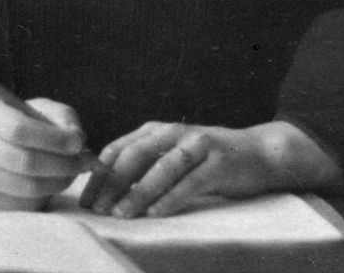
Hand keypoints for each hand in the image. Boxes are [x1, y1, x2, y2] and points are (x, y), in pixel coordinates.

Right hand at [0, 98, 88, 210]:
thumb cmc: (14, 125)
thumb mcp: (35, 109)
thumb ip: (61, 117)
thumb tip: (78, 140)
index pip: (20, 130)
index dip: (53, 139)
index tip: (79, 142)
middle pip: (25, 162)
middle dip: (63, 164)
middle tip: (85, 162)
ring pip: (27, 188)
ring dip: (59, 182)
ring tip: (73, 172)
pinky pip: (22, 206)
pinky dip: (45, 196)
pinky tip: (52, 183)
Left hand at [79, 119, 340, 218]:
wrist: (258, 153)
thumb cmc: (207, 160)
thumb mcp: (171, 157)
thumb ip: (144, 166)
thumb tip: (105, 192)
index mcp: (157, 130)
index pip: (119, 149)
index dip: (99, 174)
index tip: (85, 199)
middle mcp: (174, 132)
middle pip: (136, 154)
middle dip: (113, 182)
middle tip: (98, 208)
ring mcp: (197, 144)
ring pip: (162, 166)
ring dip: (139, 190)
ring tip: (122, 212)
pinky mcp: (218, 161)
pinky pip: (191, 180)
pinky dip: (172, 196)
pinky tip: (157, 212)